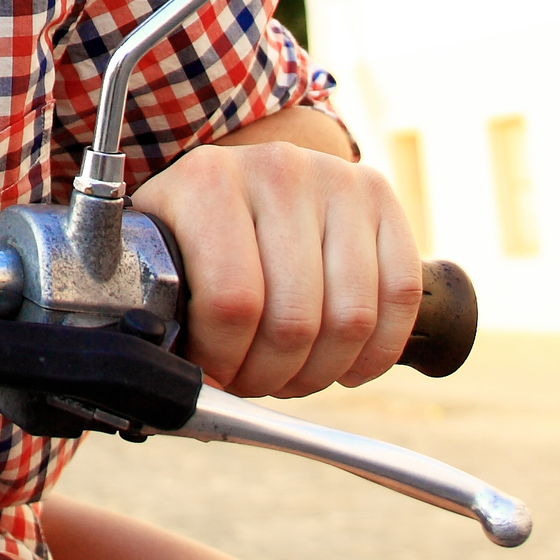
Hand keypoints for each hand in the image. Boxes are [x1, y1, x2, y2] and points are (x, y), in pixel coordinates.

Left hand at [129, 130, 419, 398]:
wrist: (238, 177)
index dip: (226, 360)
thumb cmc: (192, 234)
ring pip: (351, 318)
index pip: (232, 303)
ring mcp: (335, 178)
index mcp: (208, 181)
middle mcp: (276, 169)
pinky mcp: (379, 194)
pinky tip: (347, 364)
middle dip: (273, 374)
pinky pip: (399, 295)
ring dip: (322, 371)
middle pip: (295, 320)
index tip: (216, 375)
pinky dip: (377, 350)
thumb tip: (184, 390)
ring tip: (294, 373)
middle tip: (256, 382)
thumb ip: (161, 313)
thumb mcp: (160, 257)